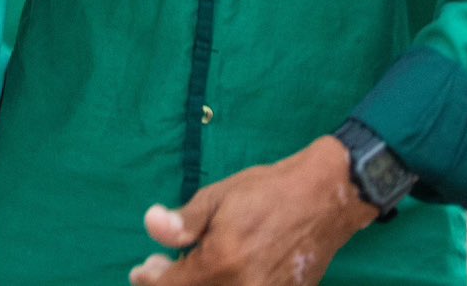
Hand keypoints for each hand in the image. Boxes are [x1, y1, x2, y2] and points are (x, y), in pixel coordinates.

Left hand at [130, 137, 376, 284]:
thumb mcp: (219, 196)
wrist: (325, 198)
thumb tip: (150, 226)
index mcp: (221, 263)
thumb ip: (183, 221)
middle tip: (160, 268)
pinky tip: (222, 273)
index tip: (142, 271)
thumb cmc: (268, 191)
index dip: (150, 280)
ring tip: (193, 268)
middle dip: (172, 285)